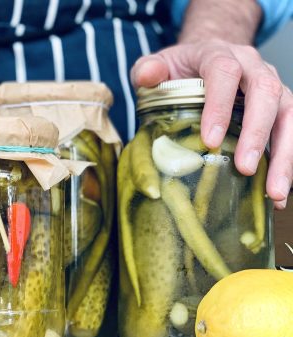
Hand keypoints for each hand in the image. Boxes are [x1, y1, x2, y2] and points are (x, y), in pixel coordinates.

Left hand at [131, 41, 291, 209]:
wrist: (205, 57)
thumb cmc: (179, 68)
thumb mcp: (157, 65)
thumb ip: (147, 69)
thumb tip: (148, 76)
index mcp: (218, 53)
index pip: (224, 72)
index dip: (220, 105)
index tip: (211, 140)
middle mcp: (252, 65)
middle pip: (265, 91)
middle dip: (257, 132)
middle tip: (244, 168)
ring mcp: (271, 84)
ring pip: (288, 113)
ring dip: (284, 154)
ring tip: (274, 191)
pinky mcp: (280, 105)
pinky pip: (291, 130)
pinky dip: (286, 161)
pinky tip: (276, 193)